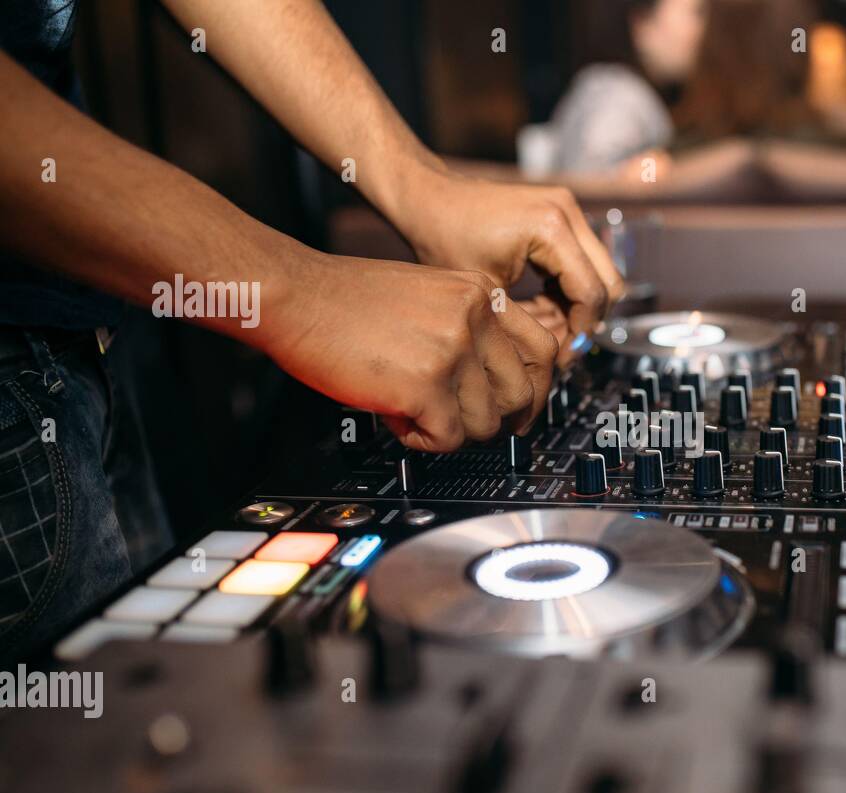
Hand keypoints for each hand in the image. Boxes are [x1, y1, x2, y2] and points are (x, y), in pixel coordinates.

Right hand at [266, 253, 557, 451]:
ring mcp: (452, 352)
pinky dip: (424, 439)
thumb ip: (468, 329)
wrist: (297, 296)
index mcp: (479, 295)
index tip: (520, 407)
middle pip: (522, 392)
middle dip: (499, 420)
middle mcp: (474, 320)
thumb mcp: (430, 294)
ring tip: (416, 412)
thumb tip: (494, 381)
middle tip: (470, 426)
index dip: (535, 387)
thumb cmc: (347, 299)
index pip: (542, 349)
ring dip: (454, 430)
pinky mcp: (425, 386)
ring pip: (487, 422)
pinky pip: (449, 438)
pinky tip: (398, 418)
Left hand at [391, 158, 623, 341]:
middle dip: (586, 320)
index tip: (562, 358)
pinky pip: (584, 263)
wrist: (429, 198)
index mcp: (551, 228)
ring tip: (545, 328)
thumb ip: (532, 322)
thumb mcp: (488, 293)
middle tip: (561, 347)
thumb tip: (566, 354)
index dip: (581, 332)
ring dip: (578, 307)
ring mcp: (568, 210)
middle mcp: (568, 212)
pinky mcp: (562, 215)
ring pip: (600, 275)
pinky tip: (541, 306)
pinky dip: (568, 290)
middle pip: (609, 283)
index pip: (592, 293)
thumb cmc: (446, 240)